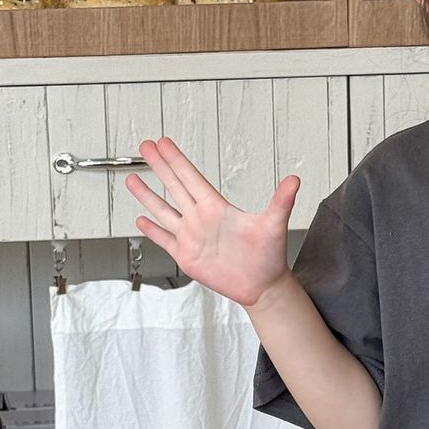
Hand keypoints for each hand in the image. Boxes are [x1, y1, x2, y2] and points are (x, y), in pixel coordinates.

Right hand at [126, 136, 300, 308]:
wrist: (262, 286)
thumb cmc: (269, 256)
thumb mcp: (274, 225)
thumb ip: (281, 202)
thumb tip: (295, 180)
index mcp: (217, 207)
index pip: (190, 177)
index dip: (176, 159)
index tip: (163, 143)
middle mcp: (201, 218)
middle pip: (174, 186)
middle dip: (159, 166)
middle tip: (145, 146)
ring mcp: (191, 236)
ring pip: (164, 211)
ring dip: (148, 196)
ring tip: (133, 179)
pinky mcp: (187, 256)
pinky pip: (165, 239)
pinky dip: (152, 231)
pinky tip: (141, 220)